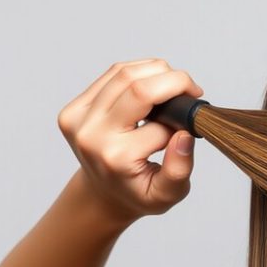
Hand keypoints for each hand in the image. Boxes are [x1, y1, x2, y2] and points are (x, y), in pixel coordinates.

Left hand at [57, 58, 204, 222]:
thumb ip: (179, 169)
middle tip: (192, 90)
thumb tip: (185, 135)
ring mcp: (79, 119)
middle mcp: (92, 136)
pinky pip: (112, 75)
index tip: (189, 129)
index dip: (182, 124)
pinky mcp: (74, 108)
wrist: (104, 194)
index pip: (160, 127)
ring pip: (125, 73)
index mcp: (116, 158)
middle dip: (173, 81)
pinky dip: (139, 72)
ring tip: (175, 85)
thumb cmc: (138, 193)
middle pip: (138, 88)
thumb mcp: (167, 194)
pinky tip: (153, 83)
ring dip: (158, 71)